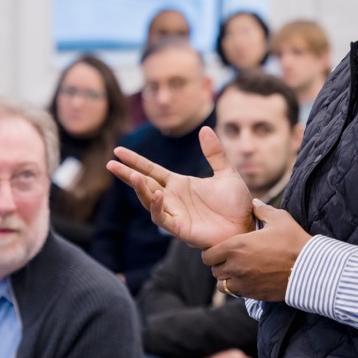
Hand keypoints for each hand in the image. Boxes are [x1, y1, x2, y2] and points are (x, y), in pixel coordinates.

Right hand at [109, 127, 253, 248]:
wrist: (247, 226)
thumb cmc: (236, 204)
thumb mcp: (226, 173)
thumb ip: (214, 153)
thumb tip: (205, 129)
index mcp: (180, 184)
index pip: (151, 170)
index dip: (135, 161)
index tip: (119, 151)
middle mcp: (173, 198)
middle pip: (144, 183)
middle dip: (127, 174)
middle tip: (110, 164)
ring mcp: (175, 213)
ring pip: (149, 200)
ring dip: (140, 189)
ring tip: (133, 176)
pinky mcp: (180, 228)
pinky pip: (162, 218)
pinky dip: (157, 207)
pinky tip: (157, 194)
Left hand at [202, 200, 310, 301]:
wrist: (309, 268)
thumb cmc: (293, 241)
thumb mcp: (279, 219)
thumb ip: (262, 210)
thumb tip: (254, 203)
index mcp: (236, 247)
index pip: (208, 255)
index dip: (212, 252)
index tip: (221, 249)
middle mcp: (235, 266)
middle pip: (214, 271)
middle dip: (219, 265)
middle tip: (231, 259)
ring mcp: (243, 283)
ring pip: (222, 285)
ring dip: (227, 279)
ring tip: (238, 271)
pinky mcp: (253, 295)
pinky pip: (236, 293)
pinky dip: (238, 287)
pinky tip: (249, 279)